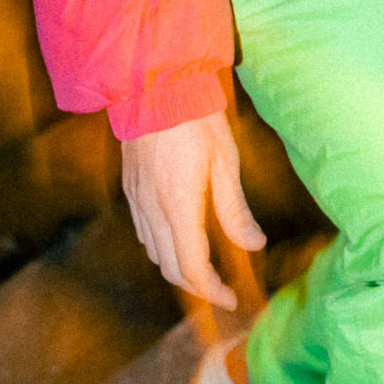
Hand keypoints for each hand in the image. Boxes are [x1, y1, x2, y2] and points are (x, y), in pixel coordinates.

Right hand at [121, 112, 265, 309]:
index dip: (212, 291)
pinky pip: (144, 232)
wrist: (155, 84)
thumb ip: (235, 209)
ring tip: (206, 267)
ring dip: (178, 267)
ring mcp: (136, 200)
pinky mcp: (130, 189)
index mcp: (179, 206)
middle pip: (170, 268)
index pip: (191, 268)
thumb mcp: (225, 162)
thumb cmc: (197, 119)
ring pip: (154, 253)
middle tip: (222, 289)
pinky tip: (181, 237)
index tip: (231, 299)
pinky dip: (163, 246)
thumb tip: (253, 244)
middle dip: (197, 286)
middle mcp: (152, 210)